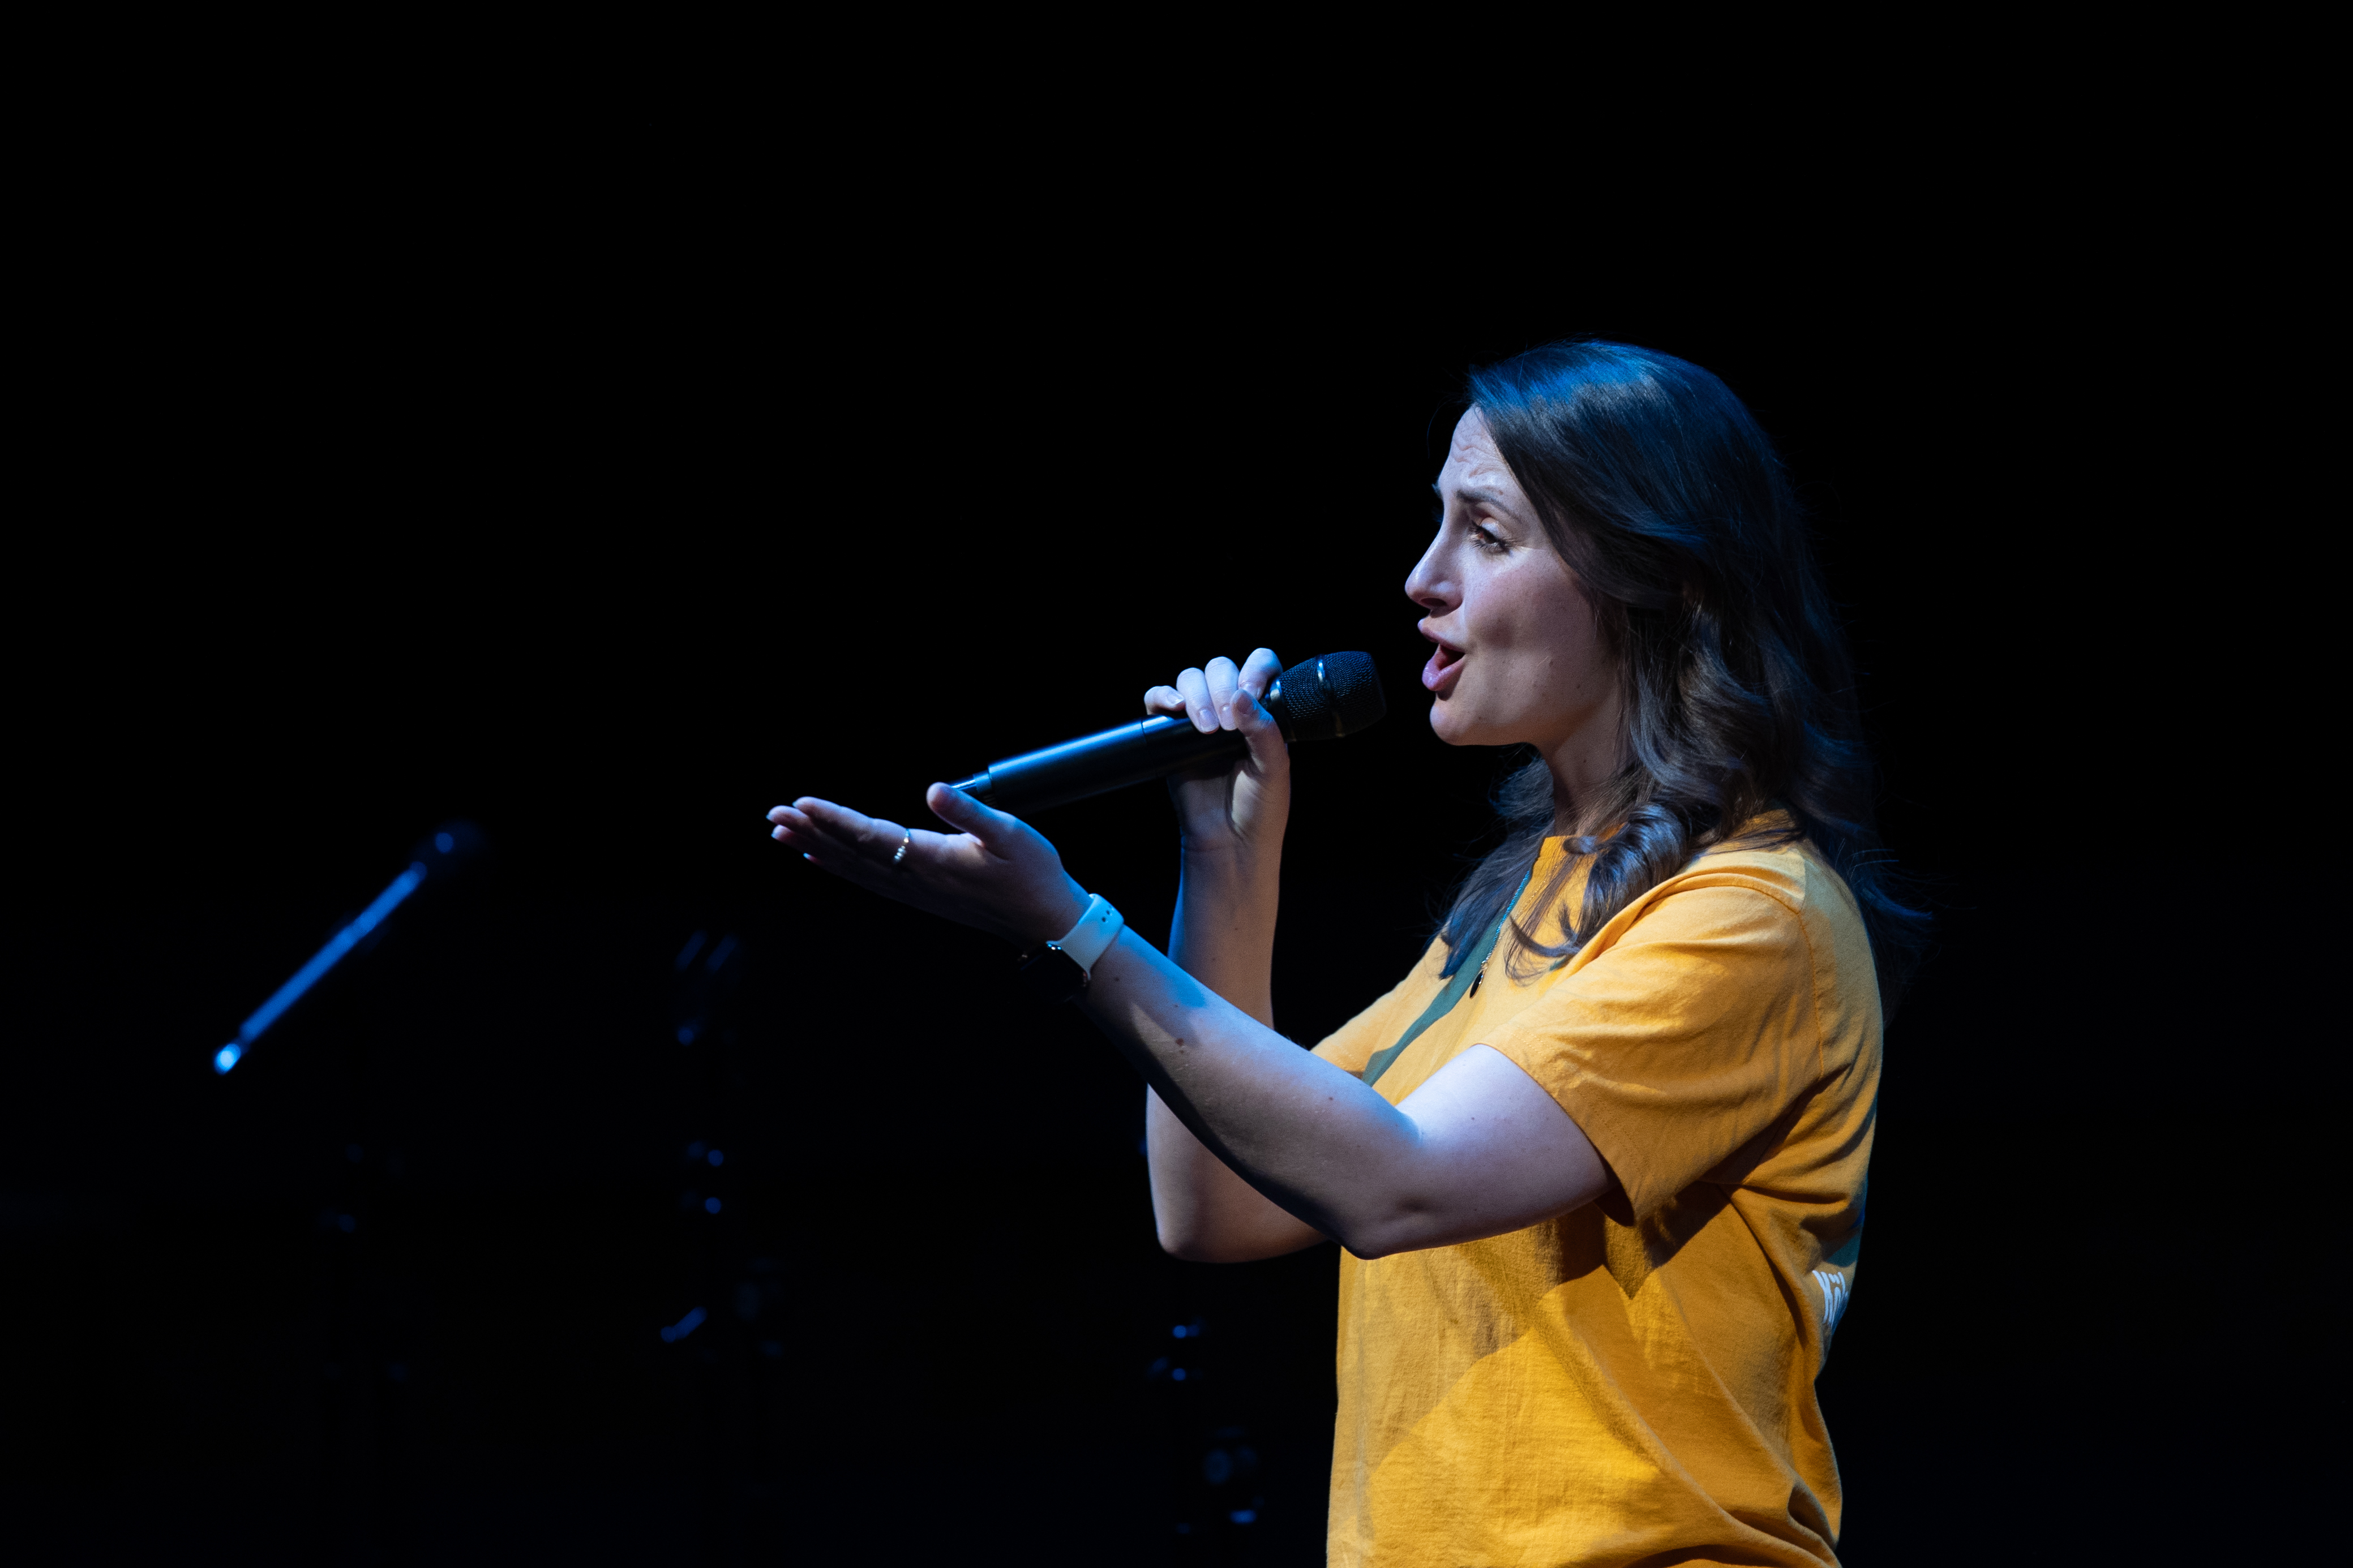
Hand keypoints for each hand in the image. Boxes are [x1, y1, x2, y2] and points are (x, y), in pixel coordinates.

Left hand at [767, 783, 1088, 946]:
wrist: (1046, 922)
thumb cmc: (1033, 874)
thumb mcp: (1009, 833)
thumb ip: (968, 812)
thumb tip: (934, 790)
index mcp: (932, 860)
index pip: (871, 835)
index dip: (834, 819)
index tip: (801, 804)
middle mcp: (915, 879)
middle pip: (851, 854)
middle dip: (811, 832)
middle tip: (774, 815)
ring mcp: (915, 892)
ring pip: (854, 869)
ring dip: (817, 849)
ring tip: (784, 834)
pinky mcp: (920, 896)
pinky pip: (868, 881)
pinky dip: (839, 868)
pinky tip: (821, 860)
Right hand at [1143, 648, 1289, 860]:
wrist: (1229, 844)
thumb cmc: (1259, 810)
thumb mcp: (1275, 770)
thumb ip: (1264, 730)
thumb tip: (1241, 695)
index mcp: (1263, 714)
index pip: (1259, 667)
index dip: (1254, 670)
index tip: (1251, 693)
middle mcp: (1231, 712)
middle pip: (1220, 669)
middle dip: (1222, 688)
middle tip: (1226, 726)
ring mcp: (1200, 721)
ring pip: (1190, 679)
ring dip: (1196, 696)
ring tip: (1206, 729)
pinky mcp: (1171, 737)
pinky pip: (1158, 701)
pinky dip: (1162, 696)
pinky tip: (1174, 708)